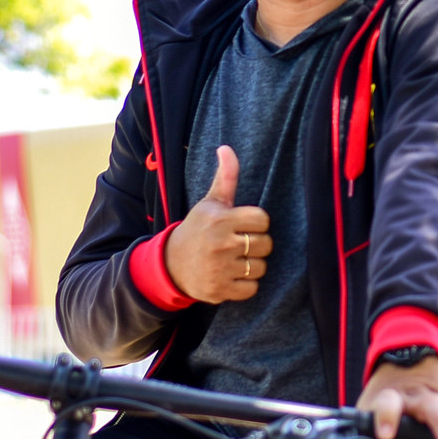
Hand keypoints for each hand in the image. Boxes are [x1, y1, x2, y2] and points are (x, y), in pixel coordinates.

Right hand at [162, 146, 273, 303]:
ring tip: (235, 260)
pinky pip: (252, 288)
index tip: (243, 224)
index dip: (256, 222)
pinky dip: (245, 285)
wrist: (171, 265)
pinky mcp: (220, 290)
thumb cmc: (197, 229)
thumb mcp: (209, 203)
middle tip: (239, 243)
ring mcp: (220, 269)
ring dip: (252, 266)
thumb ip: (225, 178)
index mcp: (220, 220)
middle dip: (256, 244)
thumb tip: (226, 148)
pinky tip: (231, 275)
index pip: (262, 219)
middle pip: (266, 244)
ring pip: (261, 267)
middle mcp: (220, 244)